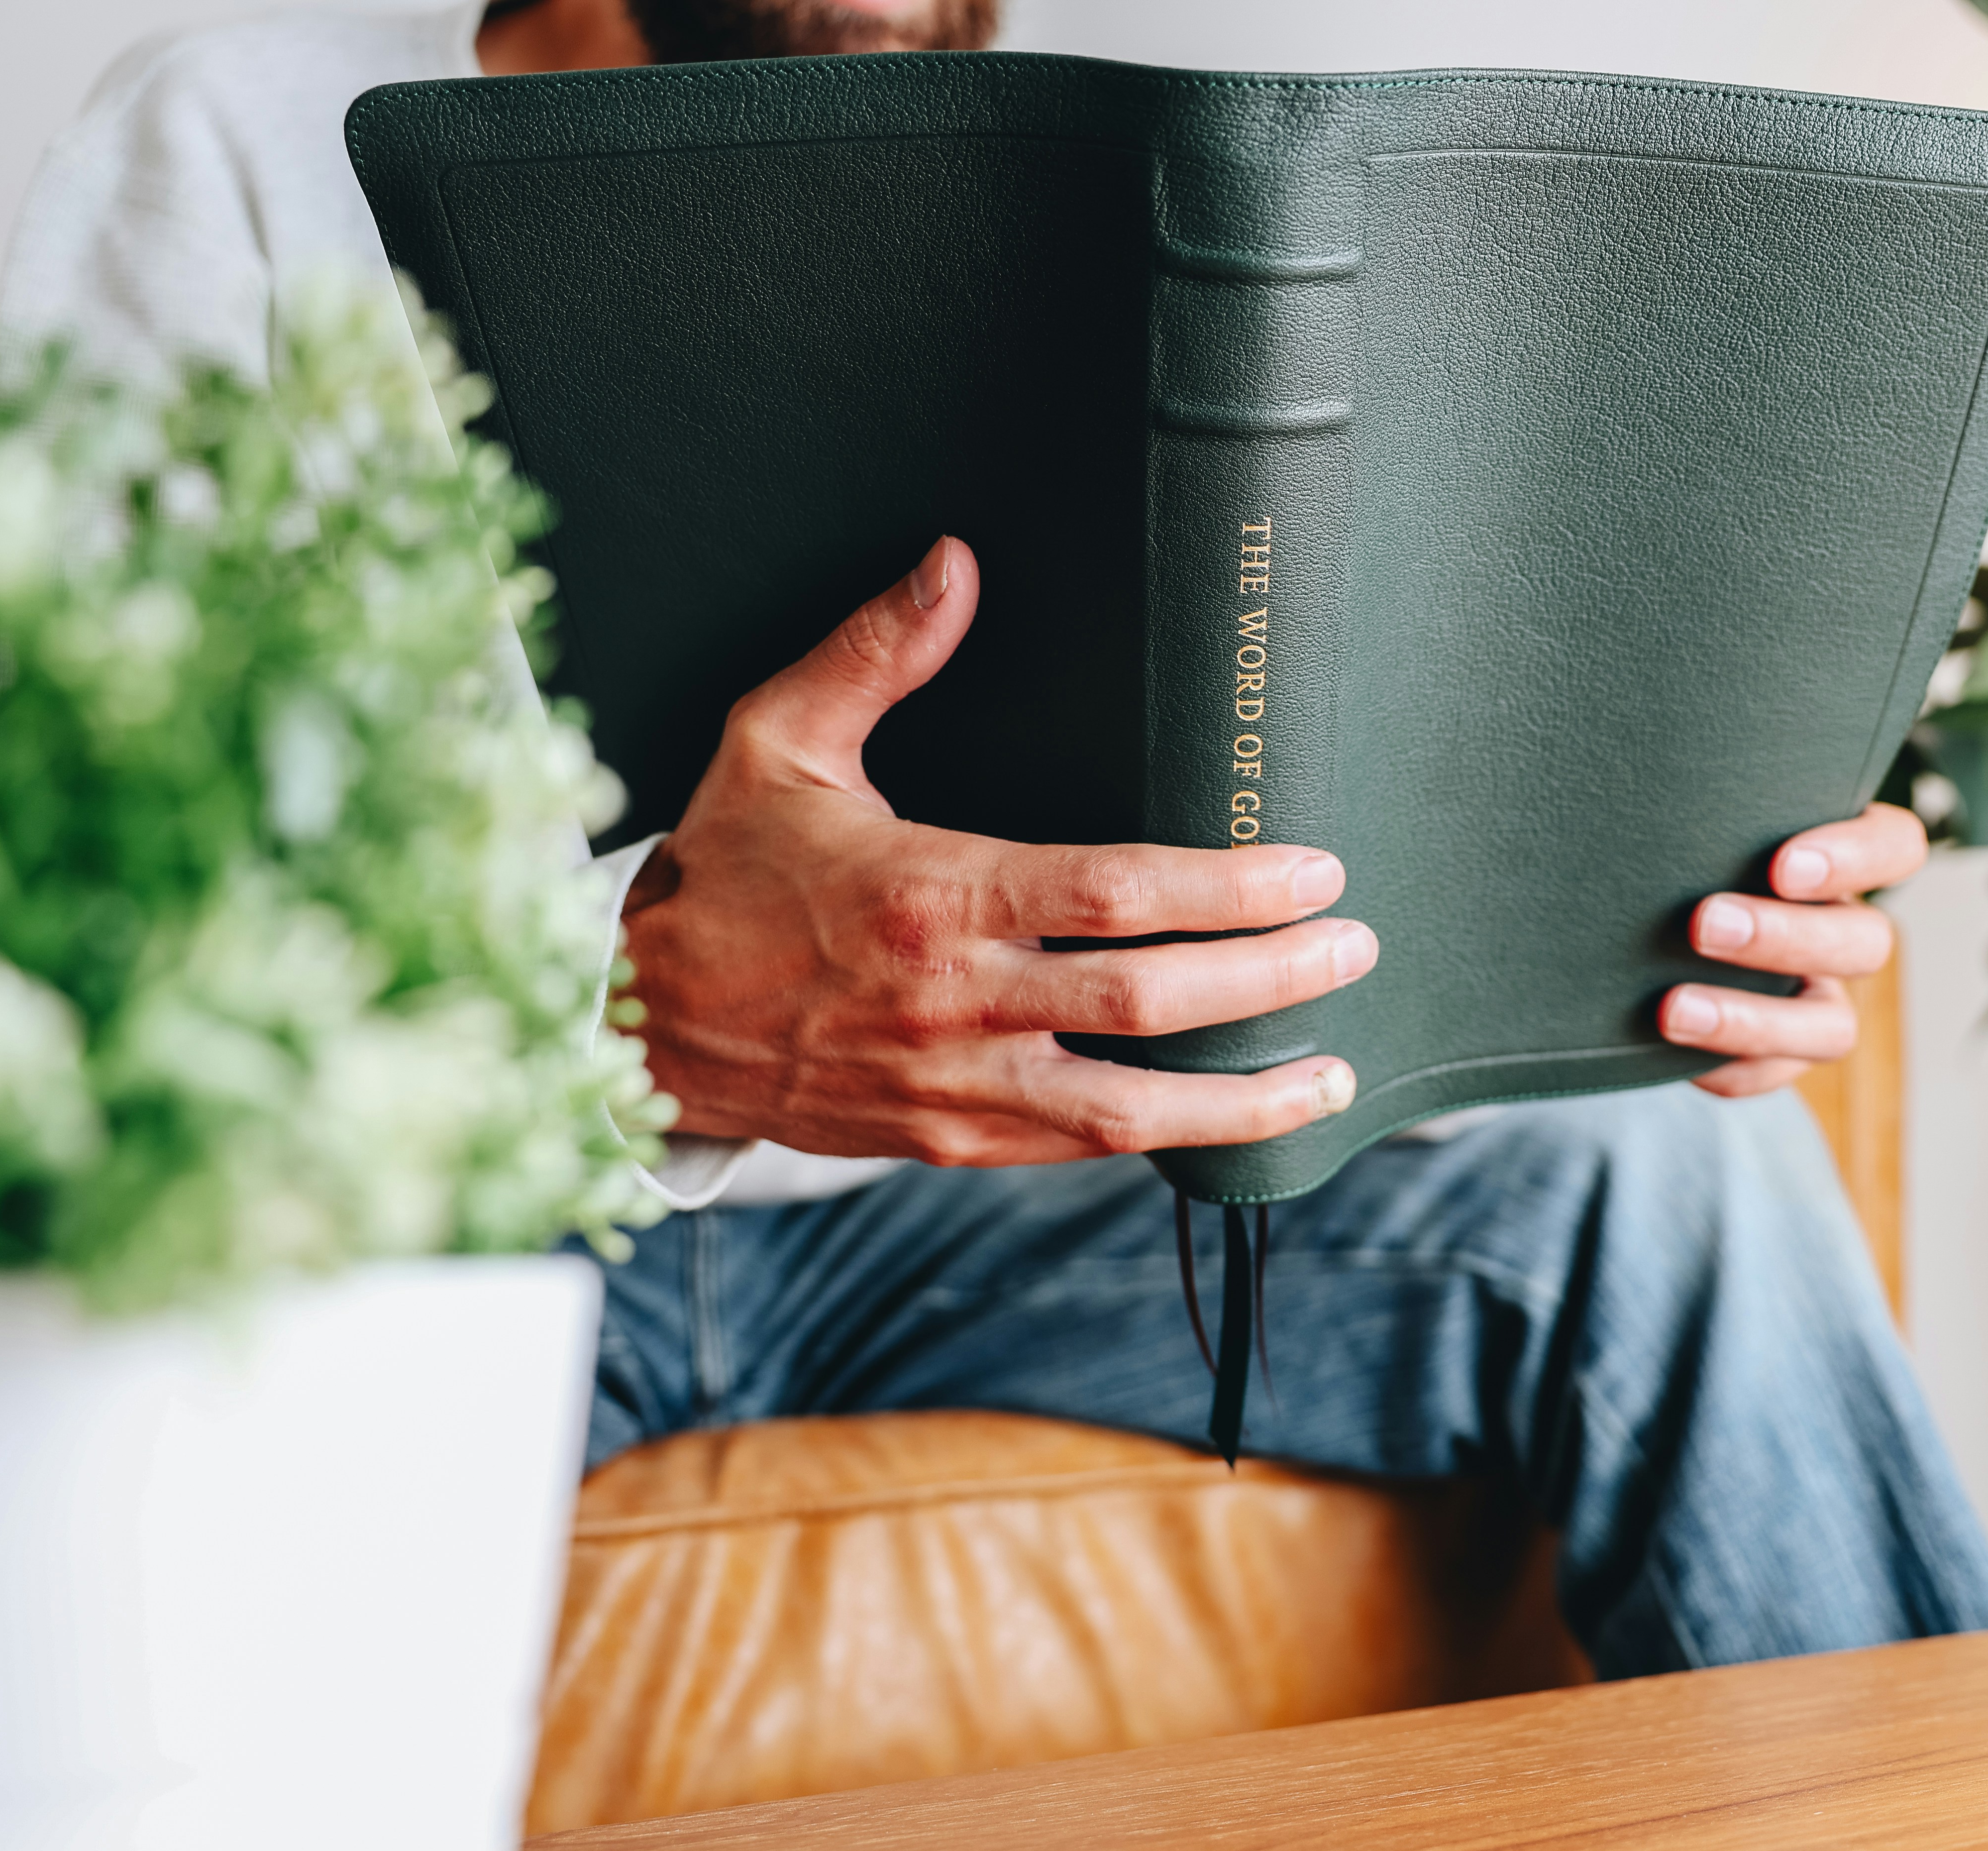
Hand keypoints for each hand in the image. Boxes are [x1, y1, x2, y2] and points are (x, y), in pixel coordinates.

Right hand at [618, 537, 1371, 1165]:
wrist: (634, 1023)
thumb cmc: (717, 877)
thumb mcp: (775, 741)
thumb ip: (874, 653)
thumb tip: (952, 564)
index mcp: (930, 895)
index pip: (1116, 895)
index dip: (1230, 889)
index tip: (1311, 873)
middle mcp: (955, 1001)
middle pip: (1150, 1002)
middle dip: (1270, 980)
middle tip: (1353, 949)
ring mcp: (955, 1085)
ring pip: (1129, 1109)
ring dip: (1241, 1097)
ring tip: (1328, 1075)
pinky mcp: (946, 1142)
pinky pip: (1075, 1148)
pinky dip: (1161, 1138)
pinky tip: (1225, 1119)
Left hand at [1660, 803, 1926, 1096]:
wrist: (1631, 922)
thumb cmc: (1675, 844)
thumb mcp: (1698, 811)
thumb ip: (1705, 792)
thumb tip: (1650, 744)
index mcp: (1840, 856)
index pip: (1896, 847)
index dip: (1857, 858)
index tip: (1784, 865)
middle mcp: (1842, 929)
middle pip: (1866, 944)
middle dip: (1786, 938)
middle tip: (1706, 922)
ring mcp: (1818, 998)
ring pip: (1833, 1028)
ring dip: (1756, 1019)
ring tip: (1675, 1008)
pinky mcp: (1778, 1053)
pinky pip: (1771, 1074)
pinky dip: (1728, 1067)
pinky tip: (1666, 1048)